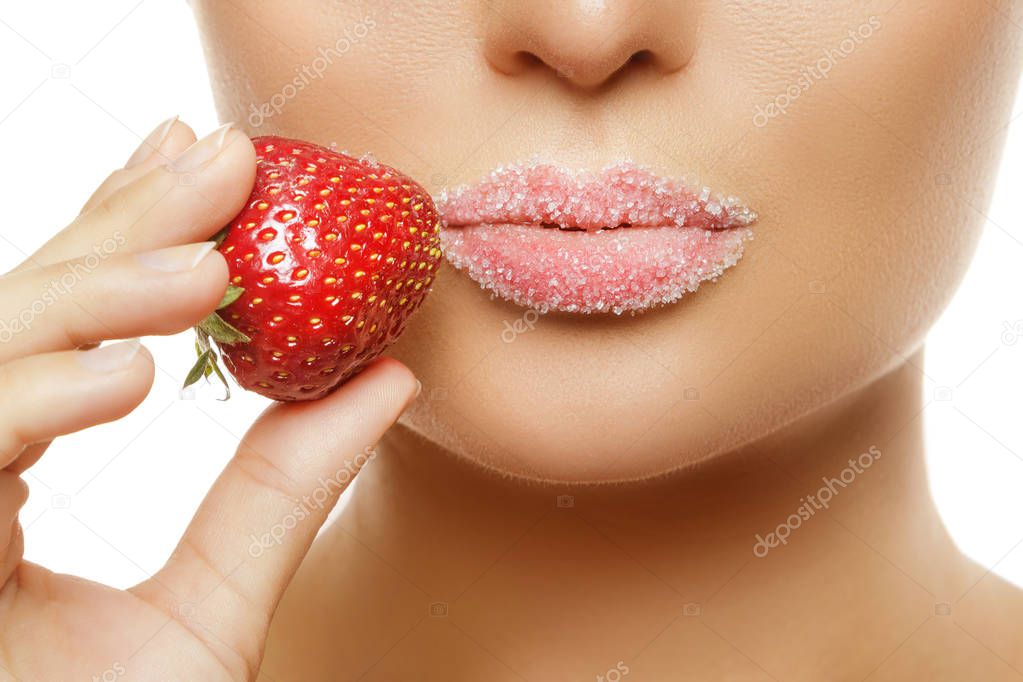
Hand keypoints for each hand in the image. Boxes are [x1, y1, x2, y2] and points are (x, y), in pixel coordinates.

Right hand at [0, 119, 418, 680]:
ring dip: (85, 298)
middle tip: (222, 160)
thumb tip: (391, 379)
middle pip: (19, 314)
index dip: (121, 232)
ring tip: (203, 273)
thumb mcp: (213, 608)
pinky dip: (25, 399)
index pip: (58, 327)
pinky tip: (123, 382)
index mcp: (1, 477)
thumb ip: (280, 493)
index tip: (204, 163)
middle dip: (115, 229)